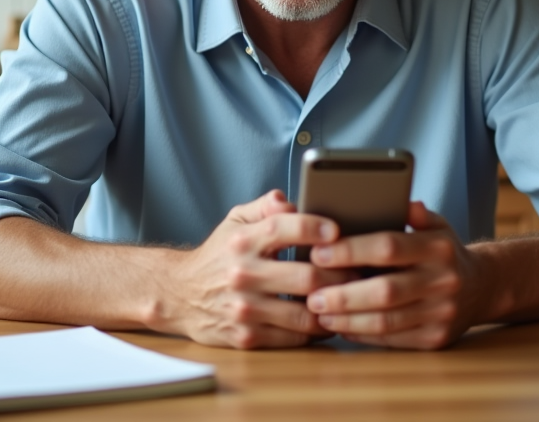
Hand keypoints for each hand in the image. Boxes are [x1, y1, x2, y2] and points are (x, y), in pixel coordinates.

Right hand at [154, 190, 354, 348]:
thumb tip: (290, 200)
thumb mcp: (234, 221)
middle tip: (360, 272)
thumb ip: (265, 206)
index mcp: (244, 241)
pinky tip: (327, 319)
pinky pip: (293, 337)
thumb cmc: (217, 255)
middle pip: (307, 275)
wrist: (178, 295)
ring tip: (350, 299)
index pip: (287, 227)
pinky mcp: (245, 337)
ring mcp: (244, 309)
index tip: (338, 231)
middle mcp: (243, 274)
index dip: (317, 227)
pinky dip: (316, 331)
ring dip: (333, 307)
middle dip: (341, 275)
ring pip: (304, 312)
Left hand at [304, 202, 489, 349]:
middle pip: (385, 290)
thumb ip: (414, 213)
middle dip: (343, 293)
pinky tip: (340, 326)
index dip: (351, 251)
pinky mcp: (436, 338)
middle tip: (311, 293)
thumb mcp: (437, 225)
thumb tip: (397, 199)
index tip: (318, 252)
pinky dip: (362, 334)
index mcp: (438, 247)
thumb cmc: (444, 252)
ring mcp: (441, 313)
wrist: (483, 287)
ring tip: (318, 312)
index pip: (389, 247)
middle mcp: (443, 281)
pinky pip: (392, 339)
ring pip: (386, 321)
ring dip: (347, 318)